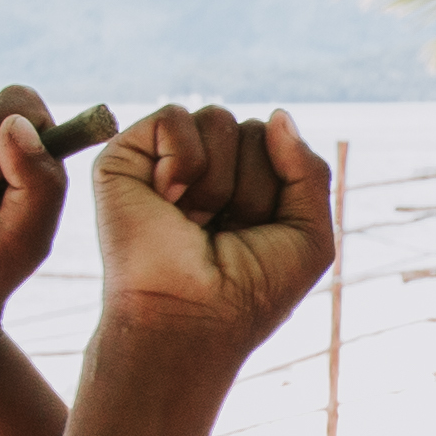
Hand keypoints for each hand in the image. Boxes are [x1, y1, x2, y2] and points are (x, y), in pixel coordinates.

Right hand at [90, 107, 338, 355]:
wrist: (191, 320)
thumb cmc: (249, 292)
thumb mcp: (309, 236)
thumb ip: (309, 171)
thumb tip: (278, 115)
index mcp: (245, 186)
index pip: (278, 143)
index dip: (277, 189)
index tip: (254, 236)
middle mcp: (206, 171)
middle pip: (252, 130)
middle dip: (250, 186)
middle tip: (221, 233)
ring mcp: (165, 162)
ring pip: (218, 119)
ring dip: (217, 182)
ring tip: (192, 222)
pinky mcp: (125, 158)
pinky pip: (174, 117)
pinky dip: (182, 162)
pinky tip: (168, 200)